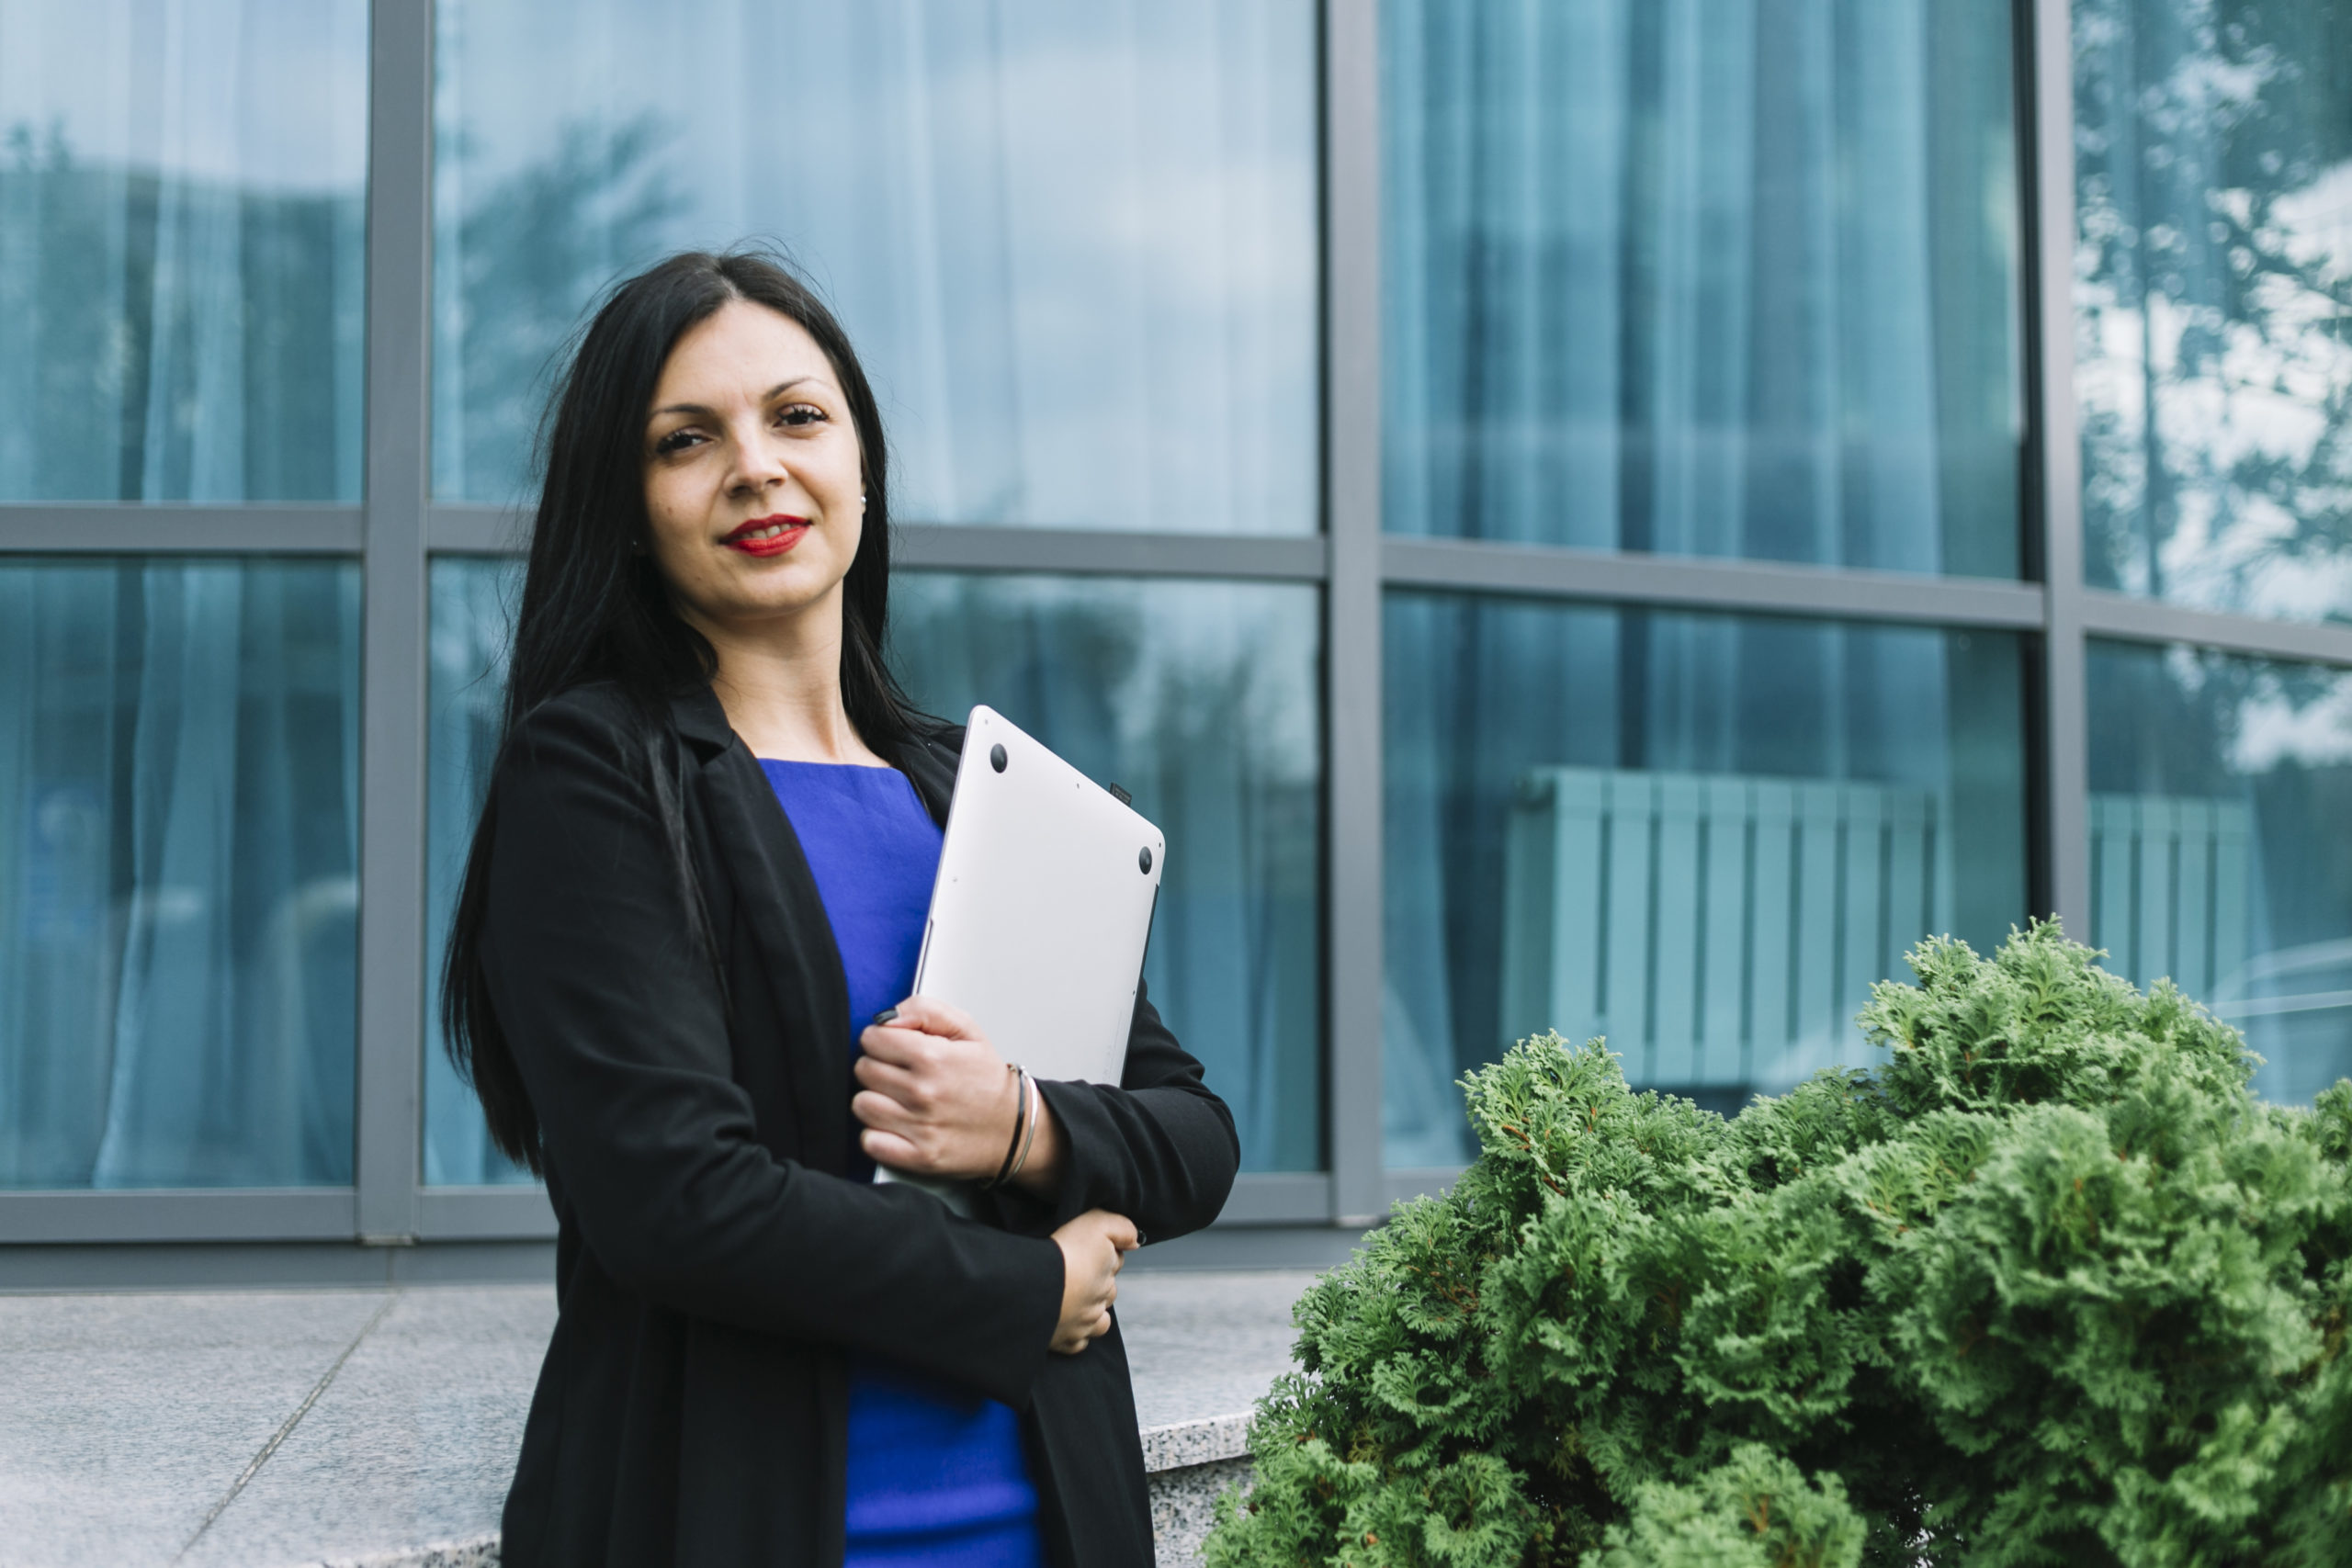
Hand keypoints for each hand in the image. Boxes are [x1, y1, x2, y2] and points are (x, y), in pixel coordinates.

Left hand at [854, 996, 1058, 1186]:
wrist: (1014, 1127)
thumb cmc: (986, 1079)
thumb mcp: (966, 1029)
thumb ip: (923, 1010)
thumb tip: (886, 1019)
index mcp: (933, 1057)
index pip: (871, 1039)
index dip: (881, 1040)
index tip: (895, 1048)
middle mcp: (923, 1092)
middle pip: (863, 1070)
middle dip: (878, 1067)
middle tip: (900, 1074)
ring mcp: (920, 1127)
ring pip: (861, 1105)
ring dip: (875, 1100)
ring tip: (898, 1100)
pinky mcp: (918, 1157)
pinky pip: (870, 1141)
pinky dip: (877, 1134)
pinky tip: (896, 1125)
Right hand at [1050, 1208, 1137, 1353]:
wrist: (1033, 1287)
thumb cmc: (1064, 1254)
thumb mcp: (1096, 1224)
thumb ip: (1122, 1228)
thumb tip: (1135, 1241)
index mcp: (1108, 1275)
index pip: (1114, 1263)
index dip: (1104, 1254)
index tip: (1088, 1248)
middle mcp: (1100, 1303)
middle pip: (1107, 1292)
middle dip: (1097, 1284)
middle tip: (1075, 1272)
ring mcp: (1083, 1325)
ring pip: (1098, 1322)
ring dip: (1091, 1313)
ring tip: (1073, 1300)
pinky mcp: (1064, 1342)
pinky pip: (1077, 1344)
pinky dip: (1075, 1336)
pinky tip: (1065, 1325)